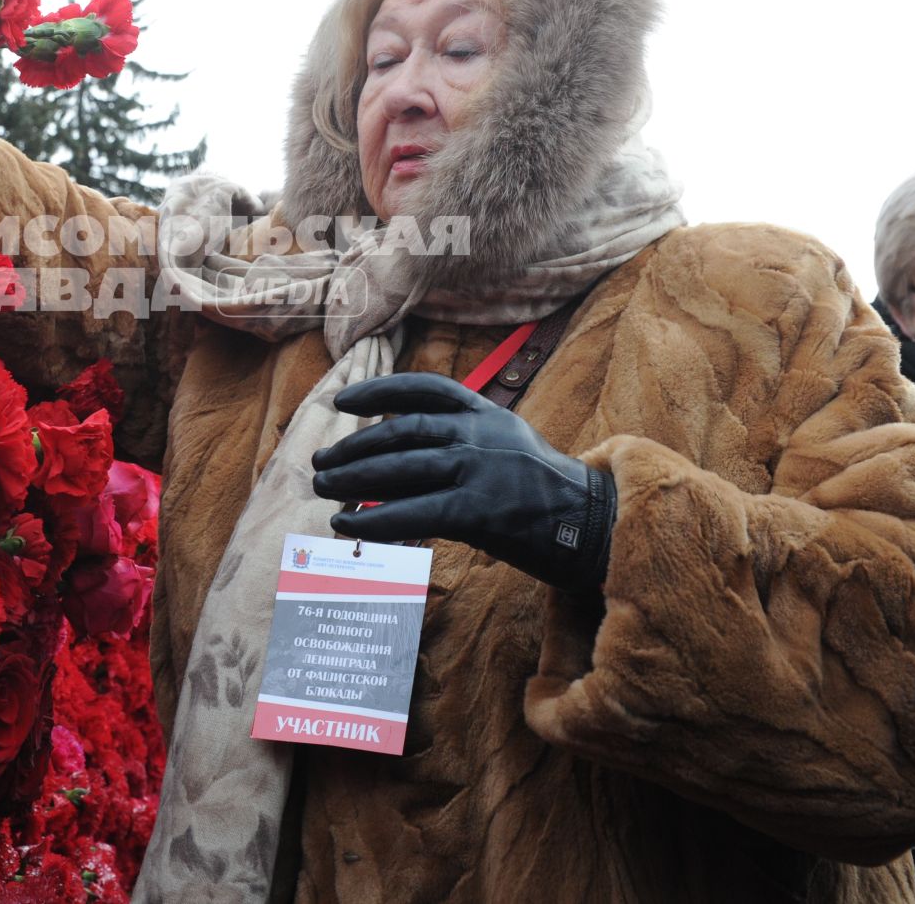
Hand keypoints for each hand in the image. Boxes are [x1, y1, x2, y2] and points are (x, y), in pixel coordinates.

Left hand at [311, 372, 616, 594]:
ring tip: (323, 490)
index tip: (343, 400)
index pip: (424, 389)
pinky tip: (349, 525)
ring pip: (401, 470)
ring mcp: (479, 470)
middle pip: (401, 432)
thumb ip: (462, 439)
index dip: (379, 390)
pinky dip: (375, 518)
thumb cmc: (543, 490)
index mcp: (486, 412)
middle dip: (354, 447)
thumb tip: (401, 452)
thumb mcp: (508, 443)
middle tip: (320, 463)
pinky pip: (414, 512)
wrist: (595, 524)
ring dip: (353, 480)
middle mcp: (479, 434)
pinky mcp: (479, 511)